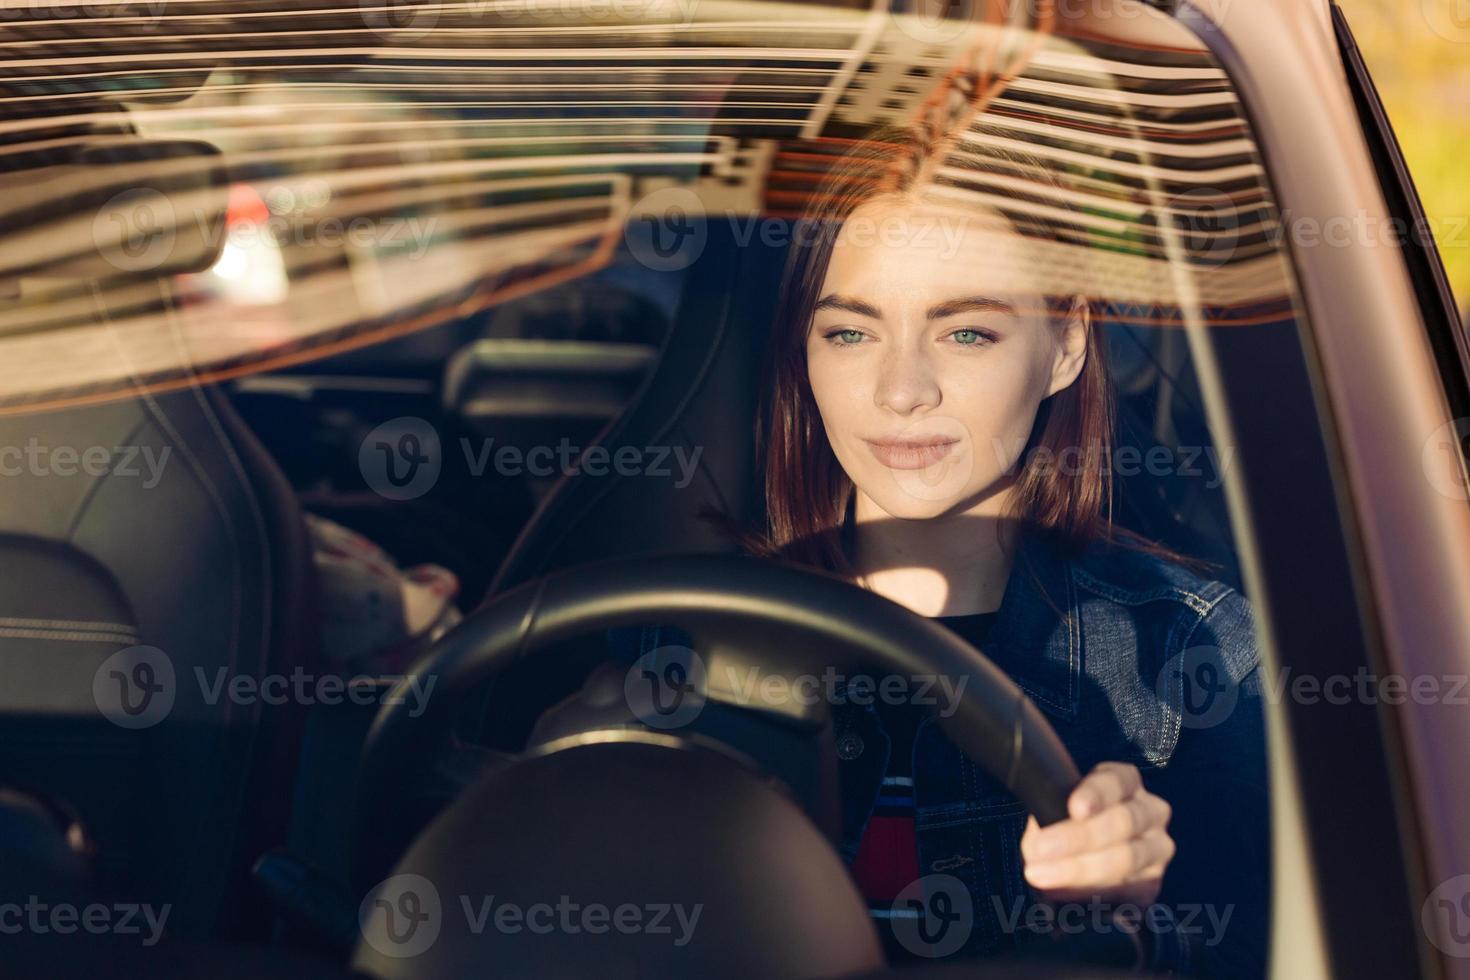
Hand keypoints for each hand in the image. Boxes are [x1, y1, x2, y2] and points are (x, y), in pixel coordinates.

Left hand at [1019, 761, 1173, 905]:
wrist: (1087, 864)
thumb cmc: (1066, 826)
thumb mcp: (1054, 810)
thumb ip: (1047, 817)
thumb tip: (1039, 843)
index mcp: (1125, 783)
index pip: (1115, 781)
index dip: (1095, 794)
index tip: (1075, 808)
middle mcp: (1150, 811)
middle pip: (1123, 821)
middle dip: (1078, 837)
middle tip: (1040, 850)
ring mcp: (1157, 848)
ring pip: (1126, 858)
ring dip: (1080, 869)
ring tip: (1043, 875)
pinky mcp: (1153, 883)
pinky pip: (1129, 890)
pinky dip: (1094, 894)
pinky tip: (1068, 895)